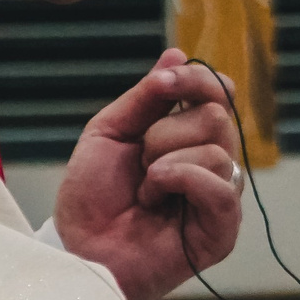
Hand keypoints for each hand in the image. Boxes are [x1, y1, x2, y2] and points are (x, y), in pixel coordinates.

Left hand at [55, 48, 243, 299]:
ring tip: (145, 189)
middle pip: (218, 115)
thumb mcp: (111, 131)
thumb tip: (177, 52)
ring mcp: (219, 196)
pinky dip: (182, 178)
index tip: (165, 82)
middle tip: (140, 159)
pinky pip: (222, 186)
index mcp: (188, 138)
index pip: (219, 93)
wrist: (77, 248)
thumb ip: (147, 96)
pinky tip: (156, 195)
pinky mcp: (222, 230)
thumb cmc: (91, 197)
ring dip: (166, 161)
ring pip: (217, 147)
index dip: (197, 80)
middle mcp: (210, 164)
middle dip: (166, 130)